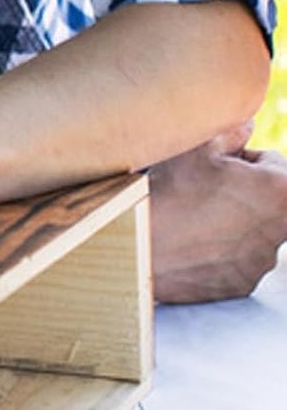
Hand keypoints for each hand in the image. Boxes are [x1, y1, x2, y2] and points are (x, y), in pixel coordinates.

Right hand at [149, 122, 286, 303]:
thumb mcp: (197, 148)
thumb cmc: (168, 192)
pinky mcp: (241, 284)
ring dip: (228, 221)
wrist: (137, 245)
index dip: (239, 160)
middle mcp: (282, 229)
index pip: (272, 162)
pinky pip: (235, 259)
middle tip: (198, 189)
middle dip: (239, 191)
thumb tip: (246, 126)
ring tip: (188, 217)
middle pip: (264, 198)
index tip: (212, 167)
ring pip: (249, 229)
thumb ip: (232, 132)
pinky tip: (187, 241)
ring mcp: (262, 261)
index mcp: (282, 189)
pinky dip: (217, 250)